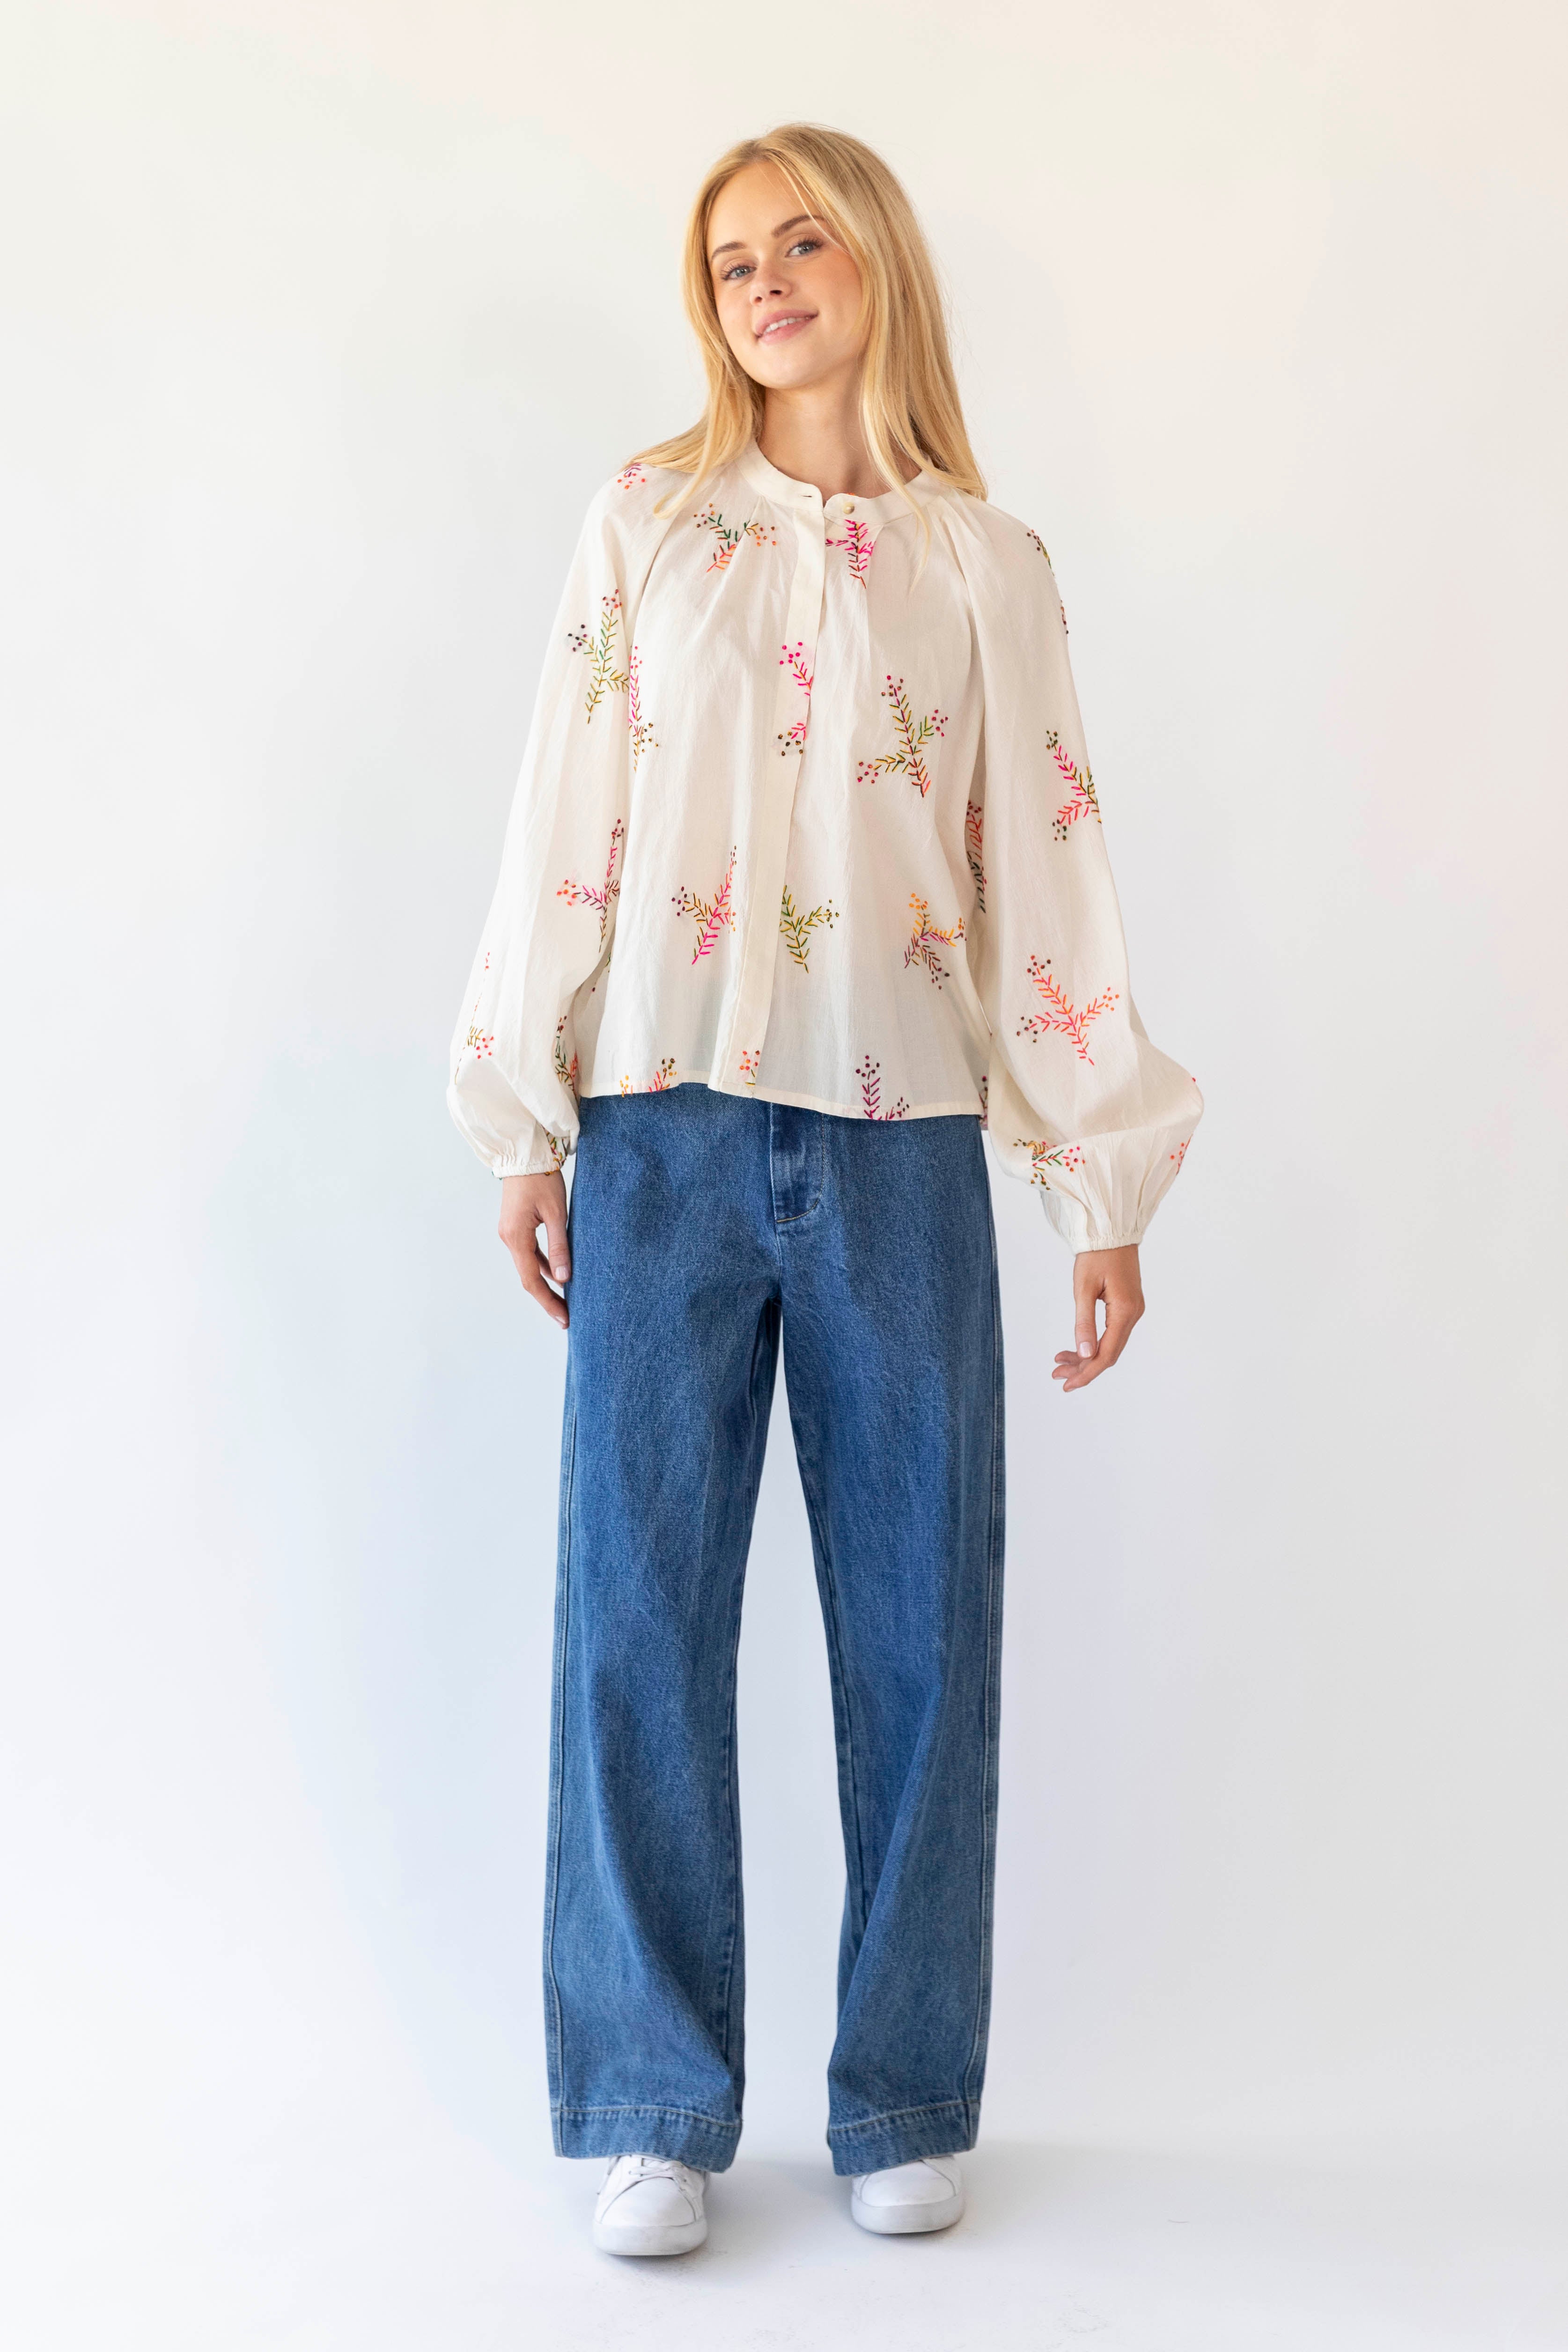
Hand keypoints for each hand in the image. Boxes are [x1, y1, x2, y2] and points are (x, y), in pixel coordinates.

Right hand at [499, 1171, 570, 1329]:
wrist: (525, 1155)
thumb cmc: (543, 1179)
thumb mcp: (556, 1213)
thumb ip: (560, 1246)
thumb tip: (563, 1279)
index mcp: (516, 1237)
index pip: (532, 1280)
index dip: (548, 1302)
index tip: (564, 1319)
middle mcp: (508, 1238)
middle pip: (528, 1277)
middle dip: (547, 1299)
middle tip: (567, 1317)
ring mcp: (510, 1233)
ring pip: (528, 1266)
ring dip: (546, 1284)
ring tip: (565, 1301)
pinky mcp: (516, 1226)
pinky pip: (529, 1253)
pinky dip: (543, 1266)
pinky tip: (557, 1274)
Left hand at [1052, 1244, 1142, 1392]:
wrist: (1111, 1231)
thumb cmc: (1096, 1254)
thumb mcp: (1084, 1288)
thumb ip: (1084, 1323)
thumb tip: (1085, 1355)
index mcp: (1125, 1311)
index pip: (1106, 1354)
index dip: (1087, 1373)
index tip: (1067, 1384)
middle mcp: (1134, 1314)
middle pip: (1109, 1353)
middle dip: (1083, 1368)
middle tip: (1057, 1374)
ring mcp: (1133, 1311)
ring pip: (1110, 1345)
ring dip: (1086, 1357)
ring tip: (1061, 1363)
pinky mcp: (1127, 1306)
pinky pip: (1112, 1333)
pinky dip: (1094, 1343)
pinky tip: (1077, 1348)